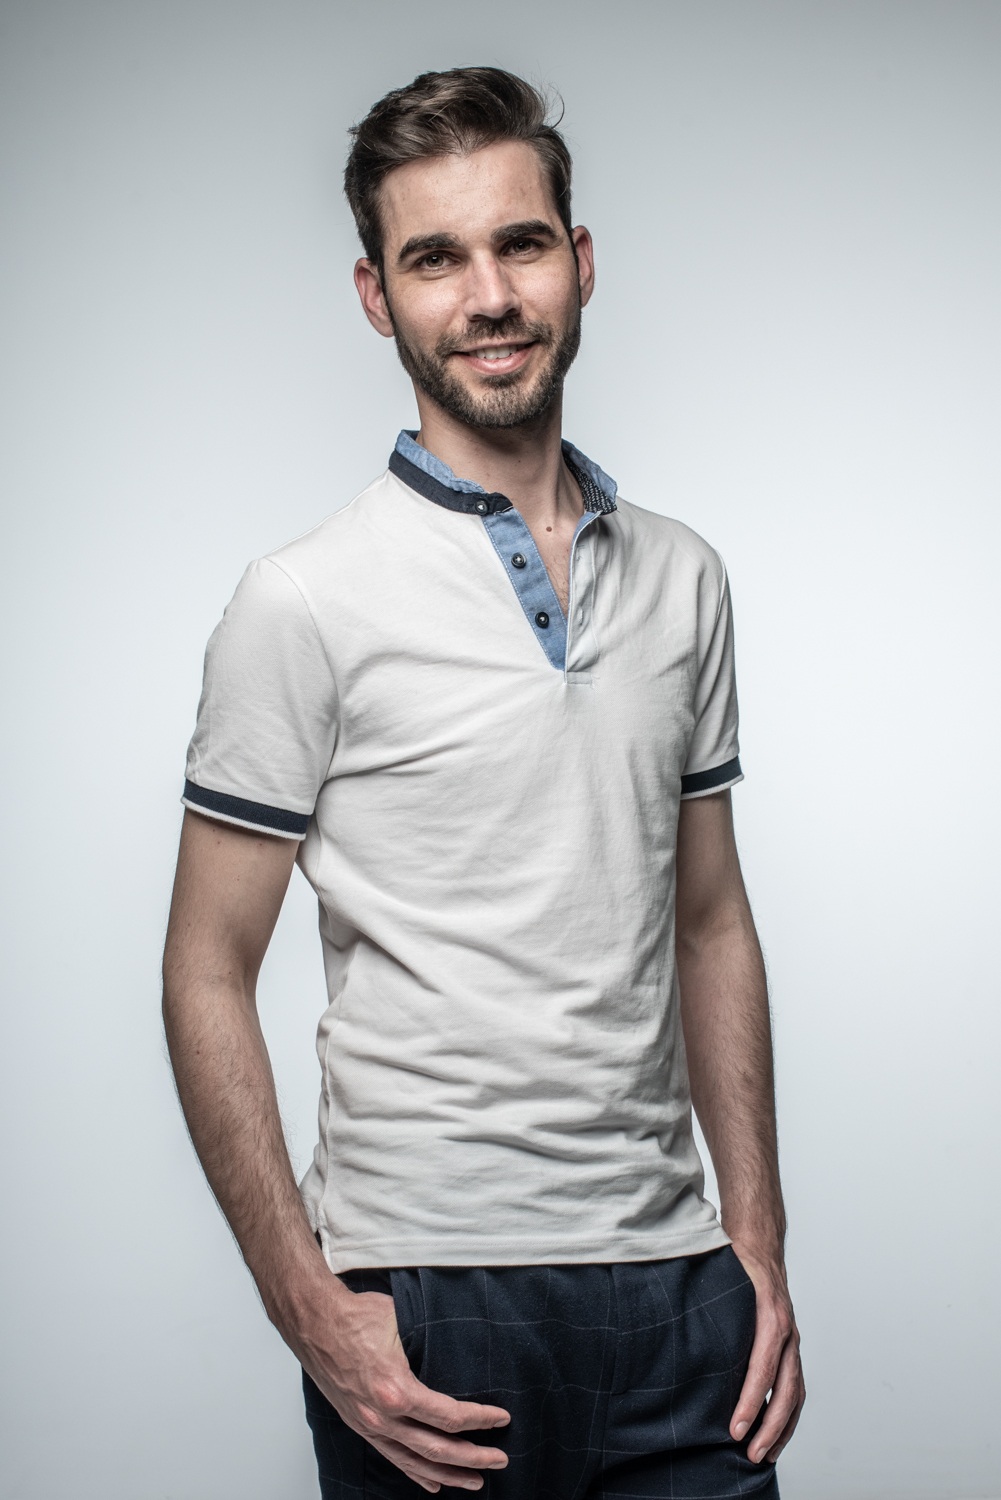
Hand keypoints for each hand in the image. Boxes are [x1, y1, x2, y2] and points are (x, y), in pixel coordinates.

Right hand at [294, 1281, 510, 1493]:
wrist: (313, 1321)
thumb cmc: (355, 1316)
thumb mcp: (402, 1321)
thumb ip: (429, 1341)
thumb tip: (461, 1345)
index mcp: (396, 1390)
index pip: (448, 1416)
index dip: (479, 1420)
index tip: (501, 1419)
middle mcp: (382, 1416)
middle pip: (437, 1448)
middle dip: (473, 1458)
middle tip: (499, 1460)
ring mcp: (369, 1425)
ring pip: (415, 1461)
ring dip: (448, 1474)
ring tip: (475, 1480)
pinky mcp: (359, 1425)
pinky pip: (392, 1457)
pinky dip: (416, 1473)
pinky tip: (433, 1482)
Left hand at [727, 1243, 804, 1463]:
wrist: (761, 1245)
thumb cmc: (738, 1263)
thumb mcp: (724, 1278)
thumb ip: (710, 1305)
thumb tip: (673, 1331)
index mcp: (770, 1316)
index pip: (763, 1367)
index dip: (750, 1400)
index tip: (736, 1428)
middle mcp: (786, 1332)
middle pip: (786, 1389)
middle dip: (769, 1425)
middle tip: (749, 1453)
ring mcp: (792, 1341)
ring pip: (796, 1393)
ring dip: (782, 1428)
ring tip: (763, 1456)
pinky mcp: (791, 1348)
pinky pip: (796, 1387)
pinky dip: (788, 1415)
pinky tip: (773, 1436)